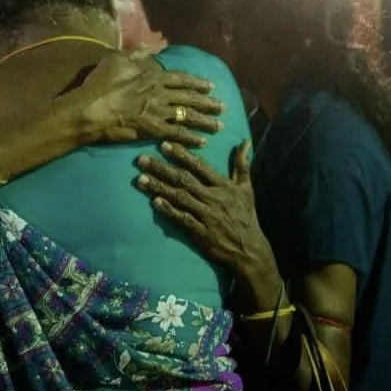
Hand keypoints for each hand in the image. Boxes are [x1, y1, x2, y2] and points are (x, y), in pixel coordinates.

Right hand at [78, 51, 224, 146]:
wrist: (92, 108)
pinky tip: (202, 142)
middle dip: (208, 102)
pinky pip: (177, 134)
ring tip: (219, 126)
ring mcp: (158, 111)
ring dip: (206, 121)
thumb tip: (152, 47)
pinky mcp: (153, 129)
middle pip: (190, 98)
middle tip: (223, 107)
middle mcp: (161, 93)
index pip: (181, 78)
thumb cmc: (101, 83)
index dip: (197, 82)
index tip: (210, 86)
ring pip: (188, 116)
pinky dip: (191, 138)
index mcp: (154, 75)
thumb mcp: (118, 58)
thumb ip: (138, 53)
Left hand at [134, 141, 274, 275]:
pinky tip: (155, 202)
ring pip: (180, 197)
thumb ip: (242, 164)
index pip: (200, 166)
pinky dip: (169, 210)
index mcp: (224, 186)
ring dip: (159, 187)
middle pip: (184, 180)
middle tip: (141, 159)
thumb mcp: (246, 188)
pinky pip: (183, 219)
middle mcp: (214, 198)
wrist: (249, 250)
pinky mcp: (201, 233)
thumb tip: (245, 141)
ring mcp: (207, 215)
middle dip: (161, 168)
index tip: (164, 145)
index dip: (182, 155)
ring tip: (140, 179)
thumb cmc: (245, 216)